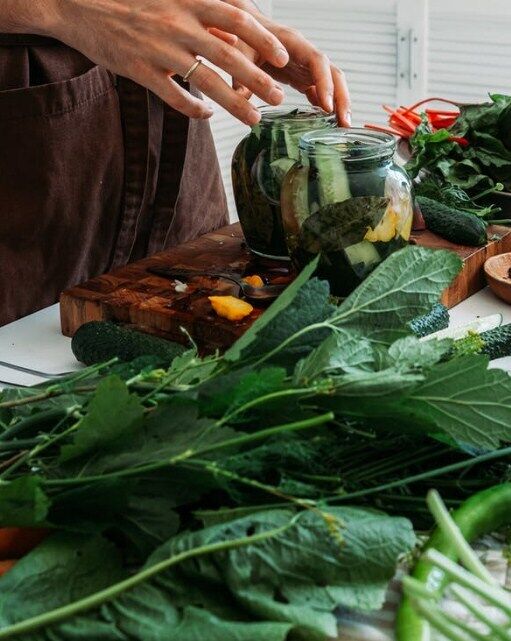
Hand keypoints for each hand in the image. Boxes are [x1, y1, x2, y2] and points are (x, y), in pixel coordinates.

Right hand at [41, 0, 291, 123]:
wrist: (79, 3)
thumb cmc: (132, 0)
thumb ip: (203, 12)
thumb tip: (240, 26)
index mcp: (189, 0)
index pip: (237, 18)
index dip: (263, 39)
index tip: (283, 58)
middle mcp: (177, 23)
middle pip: (228, 54)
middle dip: (257, 79)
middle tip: (278, 97)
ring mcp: (158, 49)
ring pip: (205, 81)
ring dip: (234, 103)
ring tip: (254, 119)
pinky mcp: (140, 70)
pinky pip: (174, 96)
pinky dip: (194, 109)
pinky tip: (207, 115)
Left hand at [225, 0, 351, 125]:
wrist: (243, 31)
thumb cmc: (243, 37)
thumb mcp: (239, 54)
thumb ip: (242, 75)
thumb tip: (243, 100)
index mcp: (293, 43)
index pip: (317, 61)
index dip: (324, 83)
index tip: (326, 106)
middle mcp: (304, 54)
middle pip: (333, 74)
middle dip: (341, 98)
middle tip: (344, 123)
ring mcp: (306, 66)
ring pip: (331, 84)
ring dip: (338, 104)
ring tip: (342, 128)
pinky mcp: (302, 77)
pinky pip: (319, 91)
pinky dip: (325, 106)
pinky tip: (328, 124)